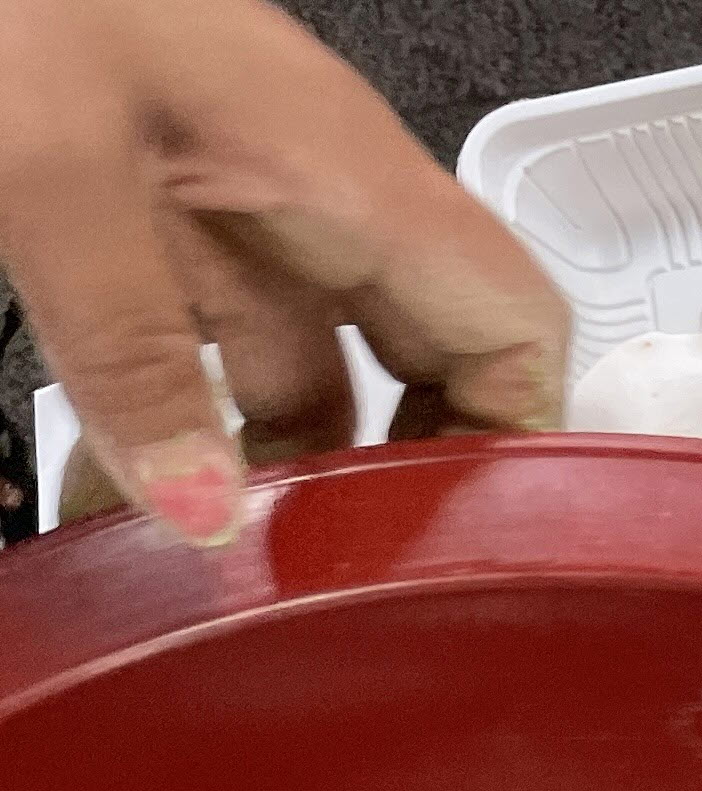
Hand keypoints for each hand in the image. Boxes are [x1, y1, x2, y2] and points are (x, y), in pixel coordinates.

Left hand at [0, 0, 564, 543]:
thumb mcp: (54, 167)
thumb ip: (134, 353)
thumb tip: (207, 518)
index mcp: (345, 175)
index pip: (514, 329)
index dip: (517, 444)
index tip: (469, 547)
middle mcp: (311, 195)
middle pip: (415, 376)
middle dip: (380, 490)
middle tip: (328, 584)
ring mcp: (232, 204)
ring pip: (295, 378)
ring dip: (255, 481)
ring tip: (200, 570)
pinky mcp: (150, 211)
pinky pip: (196, 351)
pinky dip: (169, 434)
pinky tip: (116, 497)